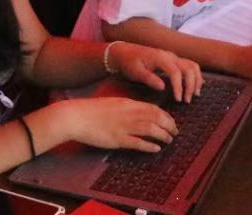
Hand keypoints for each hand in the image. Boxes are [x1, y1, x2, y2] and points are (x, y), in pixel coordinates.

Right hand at [62, 97, 177, 152]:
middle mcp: (129, 114)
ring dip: (163, 135)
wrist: (76, 116)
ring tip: (169, 140)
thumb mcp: (114, 103)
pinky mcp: (117, 139)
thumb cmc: (93, 110)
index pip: (154, 108)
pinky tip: (156, 148)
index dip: (166, 116)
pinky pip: (137, 143)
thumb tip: (141, 112)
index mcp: (129, 104)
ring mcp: (123, 126)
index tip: (171, 122)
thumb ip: (128, 107)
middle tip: (175, 132)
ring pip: (151, 129)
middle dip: (169, 125)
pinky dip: (149, 146)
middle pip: (157, 118)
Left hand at [110, 43, 203, 102]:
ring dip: (196, 80)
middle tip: (187, 101)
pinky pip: (189, 65)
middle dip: (191, 85)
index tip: (178, 100)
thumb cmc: (128, 62)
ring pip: (192, 65)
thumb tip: (163, 87)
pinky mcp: (173, 60)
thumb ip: (149, 79)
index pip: (176, 72)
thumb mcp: (135, 72)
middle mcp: (170, 55)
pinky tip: (196, 85)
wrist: (124, 51)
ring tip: (194, 94)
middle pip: (189, 68)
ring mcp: (172, 57)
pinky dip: (195, 75)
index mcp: (161, 58)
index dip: (179, 87)